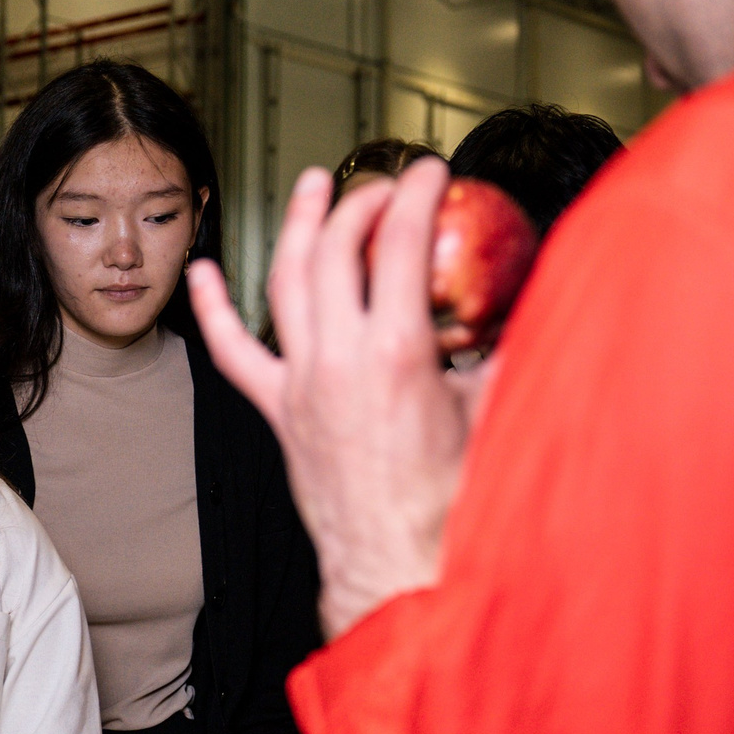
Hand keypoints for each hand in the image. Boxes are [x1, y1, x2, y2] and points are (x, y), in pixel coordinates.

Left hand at [190, 160, 477, 638]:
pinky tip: (201, 274)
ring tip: (312, 187)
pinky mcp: (278, 411)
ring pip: (285, 283)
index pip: (401, 244)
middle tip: (382, 186)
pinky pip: (234, 352)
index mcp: (396, 353)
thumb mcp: (493, 408)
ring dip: (298, 226)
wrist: (397, 561)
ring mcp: (300, 383)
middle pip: (336, 251)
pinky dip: (213, 309)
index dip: (415, 195)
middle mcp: (338, 360)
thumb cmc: (450, 500)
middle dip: (359, 202)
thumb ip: (507, 350)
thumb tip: (532, 309)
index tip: (430, 172)